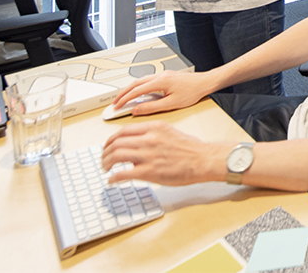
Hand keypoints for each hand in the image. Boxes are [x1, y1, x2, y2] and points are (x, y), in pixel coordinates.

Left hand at [102, 122, 229, 185]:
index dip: (111, 140)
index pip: (123, 131)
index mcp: (154, 128)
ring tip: (106, 168)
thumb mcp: (170, 132)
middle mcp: (149, 139)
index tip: (108, 146)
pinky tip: (113, 181)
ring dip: (106, 163)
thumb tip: (137, 143)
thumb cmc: (191, 148)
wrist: (203, 159)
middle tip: (104, 159)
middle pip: (116, 143)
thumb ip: (152, 135)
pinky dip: (114, 178)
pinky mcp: (149, 171)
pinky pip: (123, 174)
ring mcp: (148, 155)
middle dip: (105, 152)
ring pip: (116, 156)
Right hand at [109, 71, 214, 116]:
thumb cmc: (193, 92)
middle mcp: (159, 75)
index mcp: (160, 82)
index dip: (124, 99)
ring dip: (130, 89)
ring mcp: (162, 74)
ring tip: (123, 99)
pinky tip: (138, 93)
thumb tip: (137, 110)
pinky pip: (147, 80)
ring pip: (141, 80)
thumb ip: (152, 107)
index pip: (136, 91)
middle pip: (135, 83)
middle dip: (123, 93)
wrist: (205, 83)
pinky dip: (139, 87)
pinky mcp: (166, 76)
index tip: (116, 107)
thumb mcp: (171, 104)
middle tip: (115, 103)